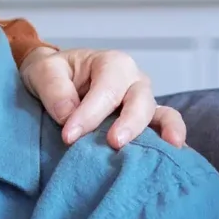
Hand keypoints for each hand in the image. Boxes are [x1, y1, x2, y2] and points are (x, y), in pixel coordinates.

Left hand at [20, 46, 186, 149]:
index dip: (90, 114)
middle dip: (128, 123)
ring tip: (167, 150)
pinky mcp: (145, 121)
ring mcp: (143, 102)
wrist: (57, 79)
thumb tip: (68, 116)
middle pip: (140, 101)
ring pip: (160, 114)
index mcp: (112, 63)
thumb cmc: (54, 73)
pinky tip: (174, 155)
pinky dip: (170, 139)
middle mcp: (134, 81)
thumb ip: (54, 90)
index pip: (106, 90)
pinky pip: (164, 127)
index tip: (69, 136)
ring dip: (162, 132)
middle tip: (113, 143)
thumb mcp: (43, 71)